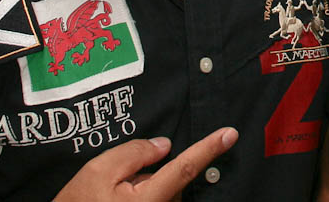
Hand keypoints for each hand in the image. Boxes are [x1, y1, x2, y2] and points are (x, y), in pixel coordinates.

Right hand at [54, 127, 237, 200]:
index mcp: (150, 200)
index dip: (209, 148)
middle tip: (116, 186)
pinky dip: (144, 200)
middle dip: (150, 175)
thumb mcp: (98, 171)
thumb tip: (163, 146)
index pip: (186, 167)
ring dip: (145, 190)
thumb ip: (134, 152)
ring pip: (163, 195)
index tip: (230, 134)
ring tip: (111, 199)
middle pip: (170, 182)